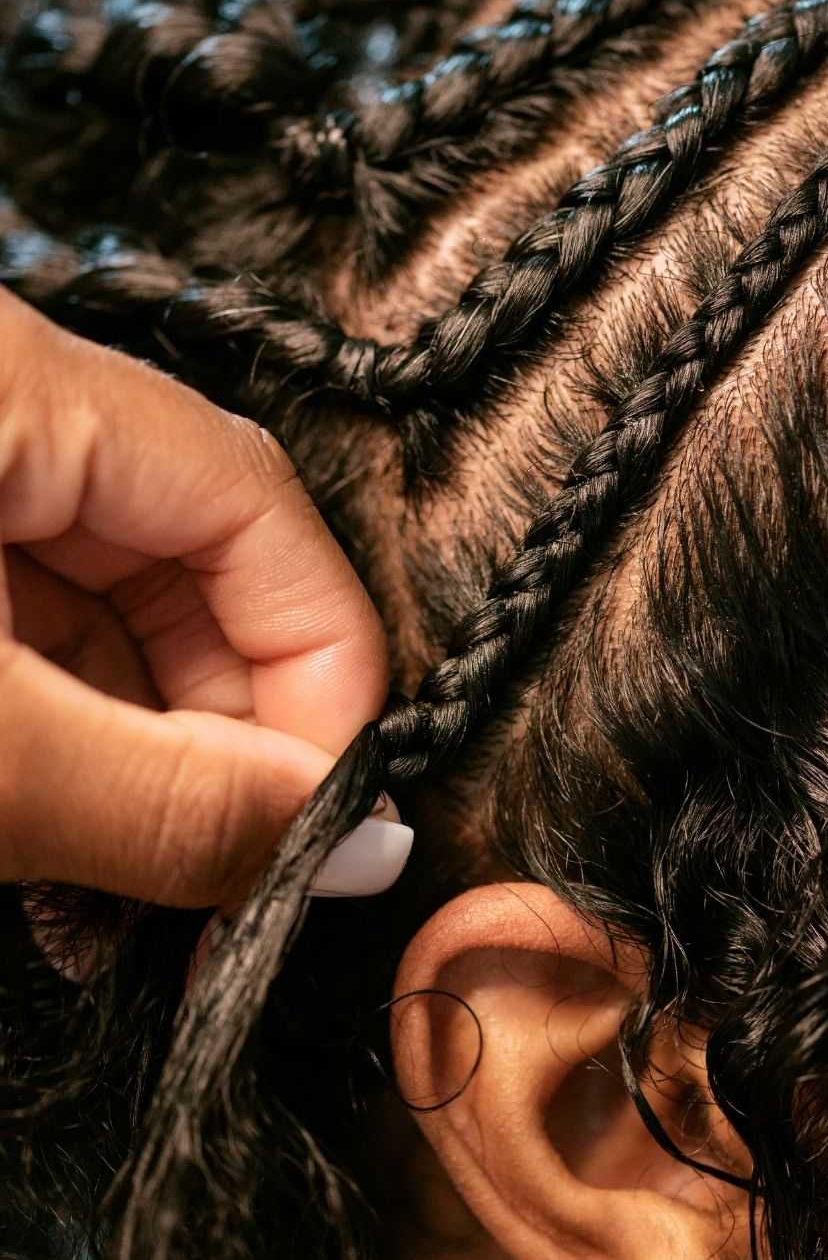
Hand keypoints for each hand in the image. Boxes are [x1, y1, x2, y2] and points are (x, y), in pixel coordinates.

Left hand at [0, 287, 388, 906]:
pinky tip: (69, 847)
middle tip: (239, 869)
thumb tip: (350, 848)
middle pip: (191, 563)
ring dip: (145, 763)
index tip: (330, 812)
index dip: (319, 665)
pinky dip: (64, 752)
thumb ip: (158, 797)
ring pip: (109, 618)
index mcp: (3, 381)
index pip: (249, 500)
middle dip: (231, 731)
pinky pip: (28, 645)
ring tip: (145, 891)